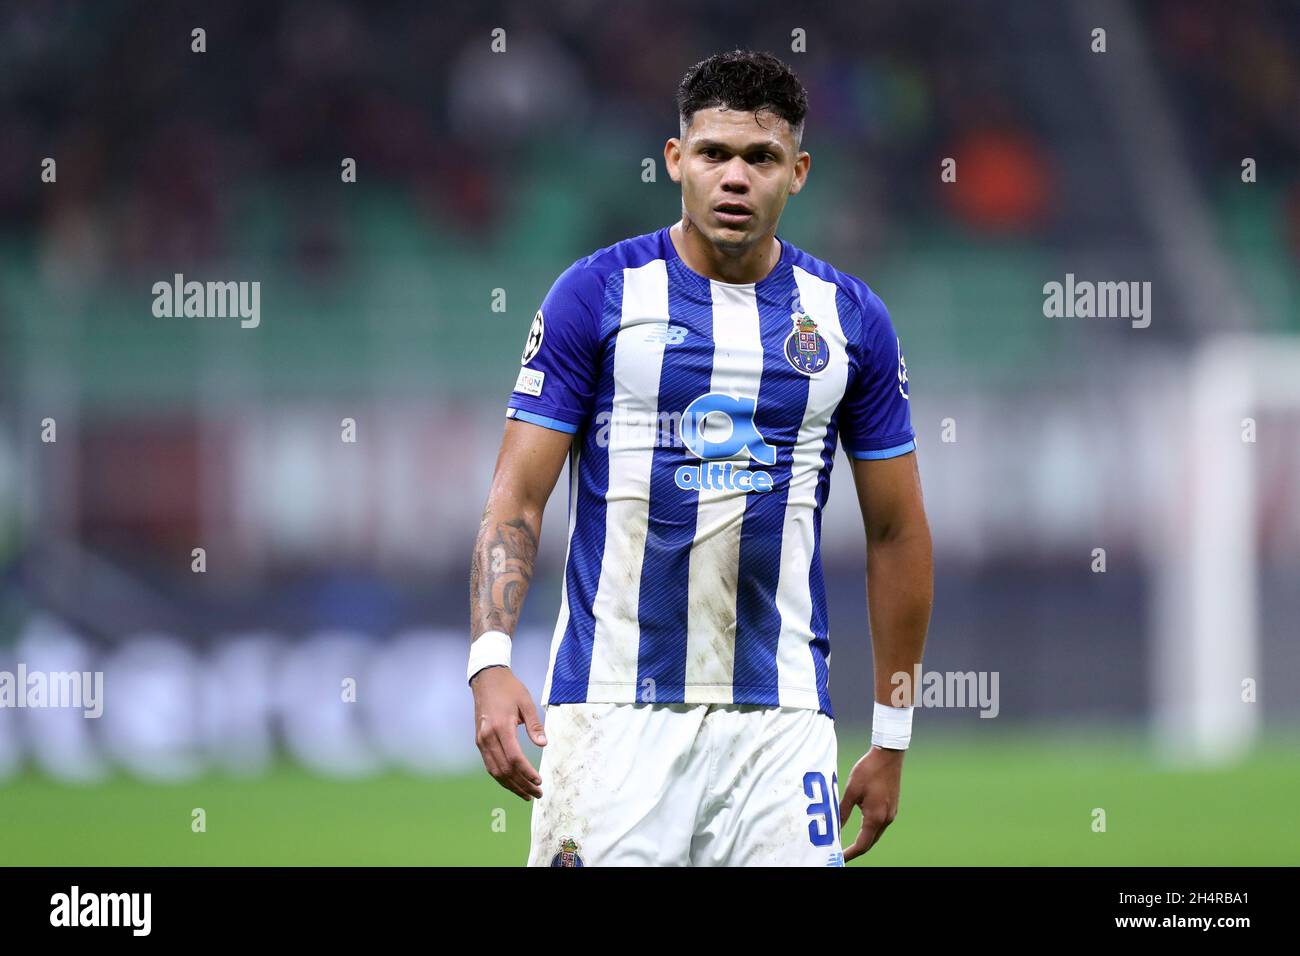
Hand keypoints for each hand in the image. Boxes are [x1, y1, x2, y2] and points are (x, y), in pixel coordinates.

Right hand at [471, 667, 546, 800]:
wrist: (486, 679)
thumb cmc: (509, 689)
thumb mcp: (526, 703)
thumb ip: (534, 725)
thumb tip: (543, 745)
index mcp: (500, 727)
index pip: (514, 758)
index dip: (527, 773)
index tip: (539, 781)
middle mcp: (488, 737)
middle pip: (505, 769)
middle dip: (521, 784)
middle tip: (537, 794)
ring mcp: (481, 740)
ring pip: (495, 771)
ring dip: (511, 785)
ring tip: (526, 794)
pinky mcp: (479, 741)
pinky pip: (490, 765)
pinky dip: (501, 777)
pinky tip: (512, 783)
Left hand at [838, 745, 903, 860]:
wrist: (888, 755)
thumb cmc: (868, 770)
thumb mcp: (851, 791)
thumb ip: (843, 812)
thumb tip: (834, 827)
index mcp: (875, 817)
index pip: (862, 845)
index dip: (850, 854)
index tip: (838, 859)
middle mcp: (886, 819)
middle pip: (870, 843)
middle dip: (856, 850)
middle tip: (841, 854)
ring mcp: (891, 814)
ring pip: (875, 835)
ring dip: (863, 841)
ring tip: (847, 844)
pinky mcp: (892, 807)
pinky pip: (880, 826)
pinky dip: (869, 832)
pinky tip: (861, 829)